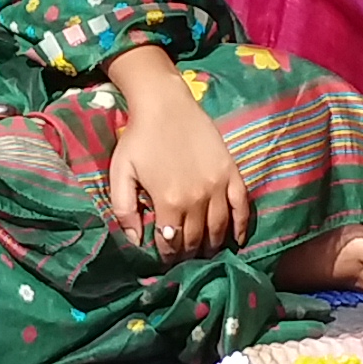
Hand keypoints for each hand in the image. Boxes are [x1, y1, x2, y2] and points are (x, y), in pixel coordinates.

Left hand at [104, 66, 249, 259]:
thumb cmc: (139, 138)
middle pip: (196, 239)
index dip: (167, 255)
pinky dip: (240, 228)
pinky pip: (242, 208)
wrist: (165, 103)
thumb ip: (125, 210)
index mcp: (168, 201)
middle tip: (183, 259)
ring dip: (211, 245)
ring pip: (218, 228)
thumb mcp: (120, 173)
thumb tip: (135, 242)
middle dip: (188, 254)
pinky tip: (235, 241)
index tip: (164, 260)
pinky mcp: (232, 173)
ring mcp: (218, 186)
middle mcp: (197, 198)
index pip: (171, 242)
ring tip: (204, 252)